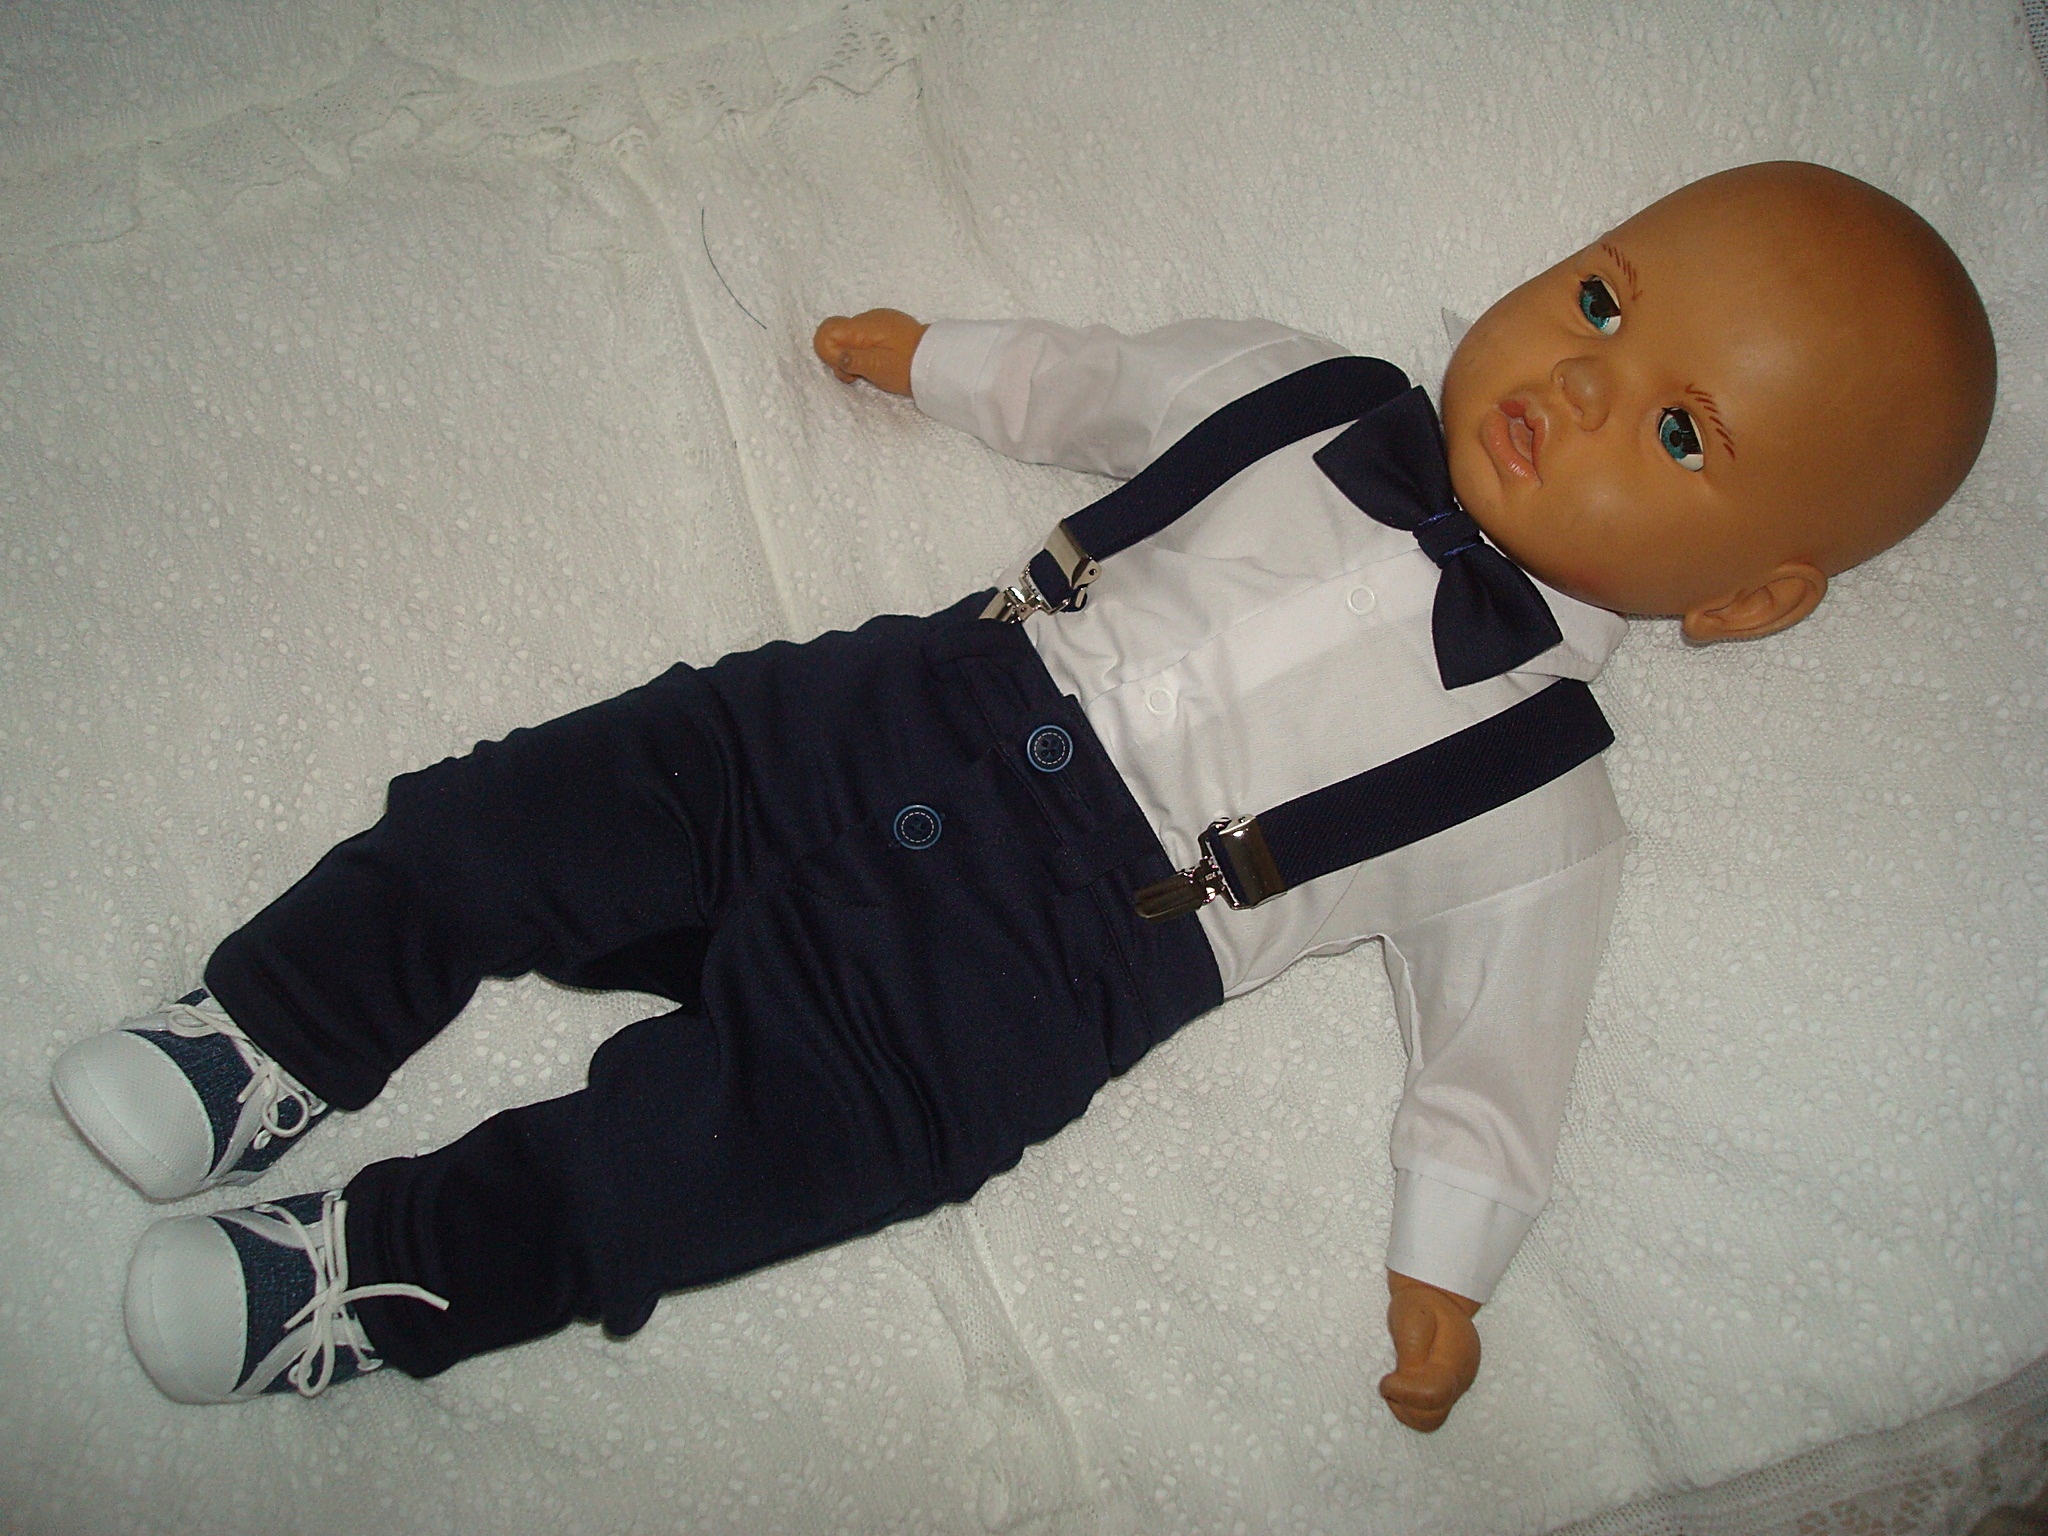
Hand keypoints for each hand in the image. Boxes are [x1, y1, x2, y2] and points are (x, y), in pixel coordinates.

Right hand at [813, 308, 927, 395]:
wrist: (939, 361)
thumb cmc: (908, 367)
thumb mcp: (877, 368)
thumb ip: (853, 360)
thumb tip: (836, 355)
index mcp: (865, 326)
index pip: (828, 329)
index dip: (829, 351)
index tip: (845, 368)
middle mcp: (869, 319)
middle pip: (839, 334)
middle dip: (842, 357)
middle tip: (858, 377)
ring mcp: (880, 321)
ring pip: (853, 337)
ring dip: (855, 356)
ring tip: (873, 372)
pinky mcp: (889, 328)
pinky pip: (867, 337)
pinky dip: (867, 351)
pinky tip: (880, 362)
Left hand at [1379, 1270, 1481, 1432]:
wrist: (1439, 1299)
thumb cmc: (1421, 1304)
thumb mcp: (1412, 1313)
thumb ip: (1412, 1346)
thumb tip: (1406, 1376)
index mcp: (1454, 1358)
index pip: (1433, 1395)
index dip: (1405, 1393)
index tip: (1387, 1379)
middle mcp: (1460, 1379)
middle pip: (1433, 1417)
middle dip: (1404, 1404)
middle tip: (1390, 1380)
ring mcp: (1456, 1388)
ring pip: (1431, 1421)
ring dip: (1406, 1409)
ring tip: (1395, 1383)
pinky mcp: (1448, 1393)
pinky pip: (1430, 1415)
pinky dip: (1411, 1410)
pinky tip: (1401, 1388)